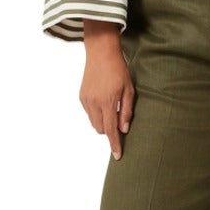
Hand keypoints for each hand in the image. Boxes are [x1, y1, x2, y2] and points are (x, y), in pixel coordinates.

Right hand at [80, 21, 134, 159]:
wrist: (100, 53)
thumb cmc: (118, 69)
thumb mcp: (128, 90)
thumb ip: (126, 111)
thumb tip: (124, 129)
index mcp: (107, 102)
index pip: (111, 130)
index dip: (114, 144)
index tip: (117, 155)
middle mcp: (94, 103)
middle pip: (101, 129)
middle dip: (109, 130)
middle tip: (118, 117)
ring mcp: (85, 100)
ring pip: (94, 122)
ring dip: (103, 121)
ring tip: (111, 106)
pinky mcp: (81, 96)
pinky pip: (89, 113)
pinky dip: (96, 113)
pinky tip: (103, 100)